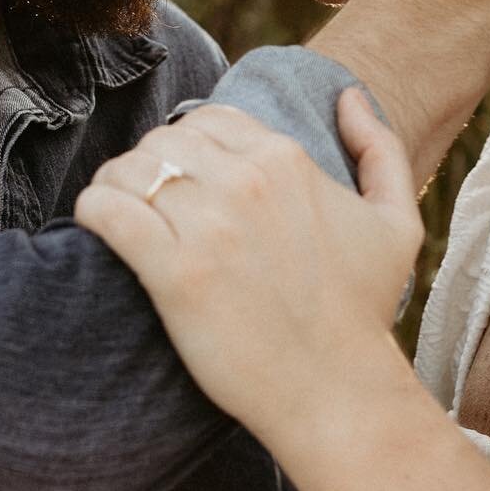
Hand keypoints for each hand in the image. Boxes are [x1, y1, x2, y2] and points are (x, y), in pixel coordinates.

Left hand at [74, 92, 420, 444]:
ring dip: (115, 184)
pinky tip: (95, 225)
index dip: (188, 144)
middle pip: (165, 140)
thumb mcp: (396, 224)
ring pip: (131, 169)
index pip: (209, 120)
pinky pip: (110, 212)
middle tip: (145, 199)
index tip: (182, 178)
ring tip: (115, 211)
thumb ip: (380, 149)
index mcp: (287, 160)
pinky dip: (93, 210)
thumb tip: (350, 97)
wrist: (337, 393)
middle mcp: (247, 181)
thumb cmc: (363, 313)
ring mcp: (210, 225)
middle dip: (149, 163)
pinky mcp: (176, 273)